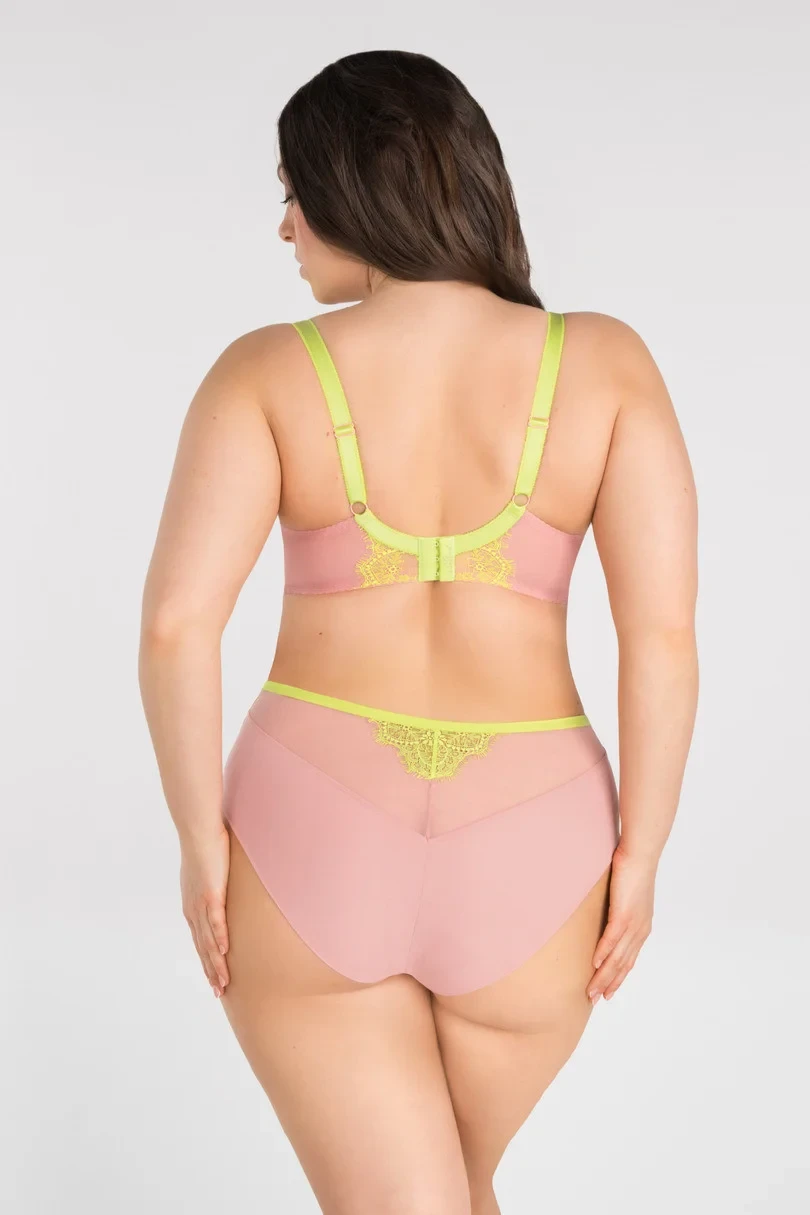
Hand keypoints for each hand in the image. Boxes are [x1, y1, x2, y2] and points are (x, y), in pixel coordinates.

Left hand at [180, 826, 230, 997]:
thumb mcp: (209, 871)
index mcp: (192, 906)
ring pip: (208, 941)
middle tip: (219, 992)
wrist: (198, 831)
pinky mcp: (210, 894)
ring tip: (223, 983)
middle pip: (202, 948)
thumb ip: (217, 883)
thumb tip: (228, 885)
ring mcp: (201, 904)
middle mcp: (193, 910)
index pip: (200, 940)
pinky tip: (224, 953)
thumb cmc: (205, 846)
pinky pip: (216, 922)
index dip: (207, 961)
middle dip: (211, 971)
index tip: (214, 978)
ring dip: (216, 964)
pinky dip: (219, 939)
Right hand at [587, 844, 655, 1004]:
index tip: (607, 991)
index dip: (618, 977)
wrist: (640, 855)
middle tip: (595, 999)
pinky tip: (594, 963)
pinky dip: (603, 953)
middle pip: (623, 964)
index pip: (629, 959)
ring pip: (617, 957)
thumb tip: (605, 916)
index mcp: (641, 928)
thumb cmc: (632, 870)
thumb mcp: (626, 897)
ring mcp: (633, 924)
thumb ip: (617, 911)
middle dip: (609, 983)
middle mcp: (640, 930)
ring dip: (603, 975)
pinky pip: (612, 938)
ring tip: (591, 990)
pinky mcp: (624, 914)